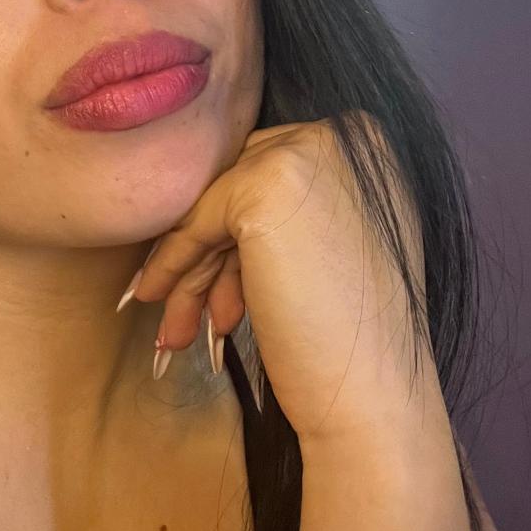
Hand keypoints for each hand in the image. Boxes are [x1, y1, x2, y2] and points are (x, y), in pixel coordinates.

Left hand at [120, 112, 436, 448]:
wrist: (376, 396)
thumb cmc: (355, 335)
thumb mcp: (331, 242)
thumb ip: (289, 207)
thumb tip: (213, 201)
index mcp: (365, 143)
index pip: (271, 168)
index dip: (235, 229)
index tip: (210, 276)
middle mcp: (340, 135)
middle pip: (240, 183)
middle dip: (209, 251)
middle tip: (182, 310)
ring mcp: (303, 154)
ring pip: (216, 205)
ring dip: (190, 269)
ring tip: (174, 327)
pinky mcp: (264, 187)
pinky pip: (196, 222)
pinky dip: (173, 263)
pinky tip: (155, 298)